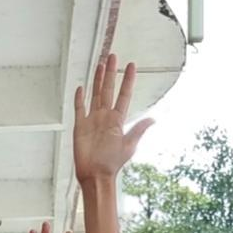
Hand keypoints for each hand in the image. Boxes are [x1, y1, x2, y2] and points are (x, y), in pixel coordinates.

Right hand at [73, 54, 153, 184]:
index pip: (123, 94)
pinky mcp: (80, 126)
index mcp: (117, 120)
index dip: (127, 80)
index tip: (131, 66)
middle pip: (108, 89)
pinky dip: (80, 98)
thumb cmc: (112, 164)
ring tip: (100, 65)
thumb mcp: (129, 146)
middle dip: (111, 73)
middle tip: (113, 57)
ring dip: (98, 80)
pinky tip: (81, 88)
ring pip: (96, 94)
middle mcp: (105, 117)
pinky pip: (80, 109)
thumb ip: (138, 130)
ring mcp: (92, 120)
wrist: (95, 175)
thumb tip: (153, 119)